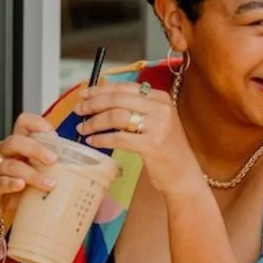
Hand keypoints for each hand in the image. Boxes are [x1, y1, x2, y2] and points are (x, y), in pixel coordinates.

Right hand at [0, 113, 57, 225]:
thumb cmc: (14, 189)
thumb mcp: (32, 173)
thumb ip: (49, 167)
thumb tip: (83, 170)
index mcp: (16, 145)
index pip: (23, 122)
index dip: (37, 123)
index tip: (53, 134)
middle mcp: (3, 152)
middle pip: (16, 141)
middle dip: (36, 148)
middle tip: (54, 160)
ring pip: (11, 164)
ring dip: (32, 174)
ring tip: (49, 184)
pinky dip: (11, 183)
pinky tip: (21, 186)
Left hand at [74, 82, 202, 197]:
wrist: (183, 174)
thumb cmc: (166, 148)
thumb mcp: (156, 121)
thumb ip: (136, 108)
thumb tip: (102, 100)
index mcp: (161, 98)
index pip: (125, 87)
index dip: (102, 89)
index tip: (85, 94)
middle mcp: (161, 108)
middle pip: (118, 99)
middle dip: (93, 104)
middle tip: (78, 110)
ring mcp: (158, 126)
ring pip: (116, 116)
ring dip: (94, 122)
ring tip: (83, 128)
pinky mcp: (152, 145)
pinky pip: (119, 137)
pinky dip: (101, 138)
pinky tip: (92, 141)